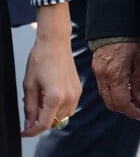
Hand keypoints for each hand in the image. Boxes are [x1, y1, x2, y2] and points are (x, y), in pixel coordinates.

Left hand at [22, 3, 80, 136]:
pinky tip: (52, 95)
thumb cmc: (42, 57)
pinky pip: (70, 107)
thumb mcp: (29, 84)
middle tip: (32, 105)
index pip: (44, 124)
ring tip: (42, 97)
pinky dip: (60, 107)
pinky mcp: (79, 88)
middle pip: (53, 121)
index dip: (32, 131)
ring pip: (62, 116)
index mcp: (55, 96)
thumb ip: (30, 108)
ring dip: (51, 113)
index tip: (25, 132)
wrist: (55, 42)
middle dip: (41, 118)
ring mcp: (76, 93)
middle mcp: (69, 97)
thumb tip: (29, 123)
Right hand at [92, 42, 139, 120]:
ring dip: (120, 101)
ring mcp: (98, 72)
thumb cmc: (129, 37)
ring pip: (107, 96)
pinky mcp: (97, 68)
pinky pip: (104, 87)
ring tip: (135, 96)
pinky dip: (115, 92)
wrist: (114, 22)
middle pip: (112, 103)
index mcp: (115, 74)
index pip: (121, 103)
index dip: (132, 112)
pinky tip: (126, 86)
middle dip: (127, 108)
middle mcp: (103, 76)